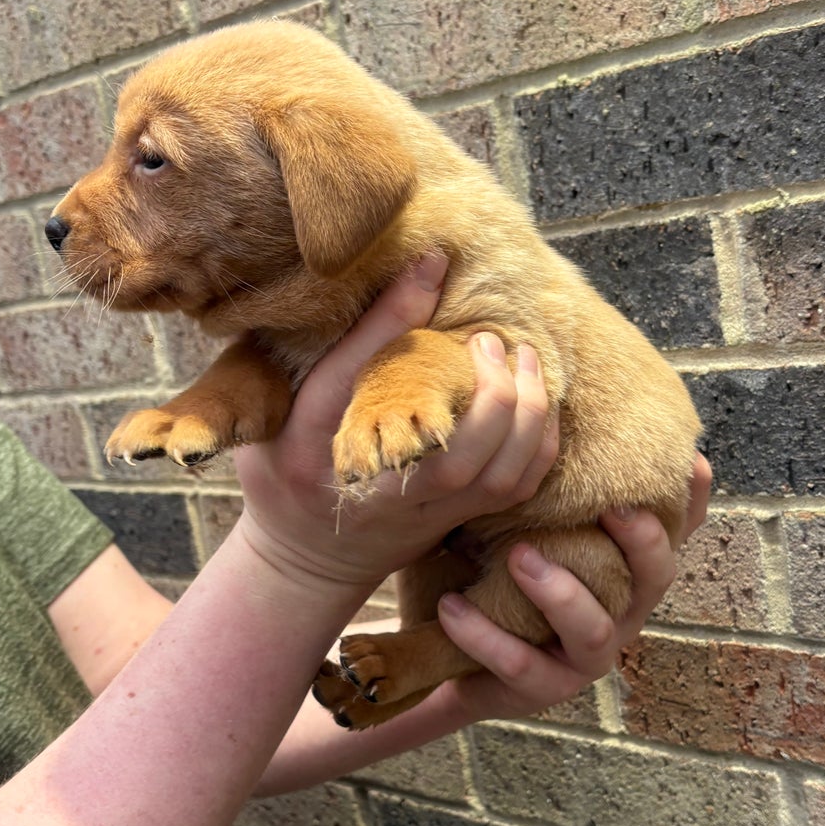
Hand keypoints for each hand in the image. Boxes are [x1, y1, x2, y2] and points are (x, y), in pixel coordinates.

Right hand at [234, 253, 557, 594]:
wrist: (303, 560)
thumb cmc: (288, 470)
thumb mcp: (284, 408)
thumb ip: (344, 346)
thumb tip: (410, 271)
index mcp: (318, 452)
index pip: (355, 388)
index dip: (393, 322)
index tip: (433, 264)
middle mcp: (381, 491)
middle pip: (456, 458)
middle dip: (491, 393)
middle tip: (489, 338)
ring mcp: (426, 513)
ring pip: (497, 480)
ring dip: (528, 416)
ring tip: (524, 359)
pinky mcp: (455, 520)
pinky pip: (515, 489)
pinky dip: (540, 443)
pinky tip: (538, 399)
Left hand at [435, 452, 711, 720]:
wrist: (449, 654)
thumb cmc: (497, 574)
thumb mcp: (523, 522)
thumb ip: (550, 481)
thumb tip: (554, 400)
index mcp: (623, 571)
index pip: (676, 535)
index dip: (694, 504)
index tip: (692, 463)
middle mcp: (618, 613)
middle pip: (656, 581)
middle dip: (642, 544)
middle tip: (612, 508)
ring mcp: (583, 658)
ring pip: (593, 631)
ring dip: (559, 592)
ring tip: (517, 556)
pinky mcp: (540, 689)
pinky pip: (520, 664)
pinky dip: (485, 634)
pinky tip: (452, 606)